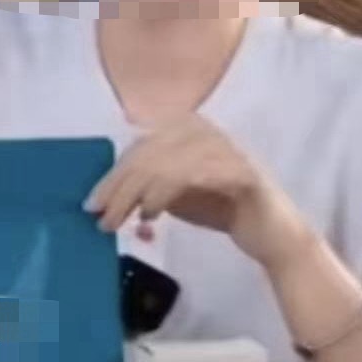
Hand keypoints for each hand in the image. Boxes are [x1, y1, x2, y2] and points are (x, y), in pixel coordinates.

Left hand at [83, 115, 315, 273]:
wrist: (269, 233)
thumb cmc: (218, 208)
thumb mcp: (173, 193)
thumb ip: (144, 186)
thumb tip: (101, 197)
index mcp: (186, 129)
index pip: (138, 148)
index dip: (112, 177)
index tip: (92, 204)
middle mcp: (204, 130)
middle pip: (146, 155)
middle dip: (118, 190)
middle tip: (102, 221)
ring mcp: (224, 147)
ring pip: (163, 165)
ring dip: (135, 197)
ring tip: (121, 224)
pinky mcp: (240, 171)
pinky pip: (191, 176)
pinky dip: (164, 196)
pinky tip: (151, 216)